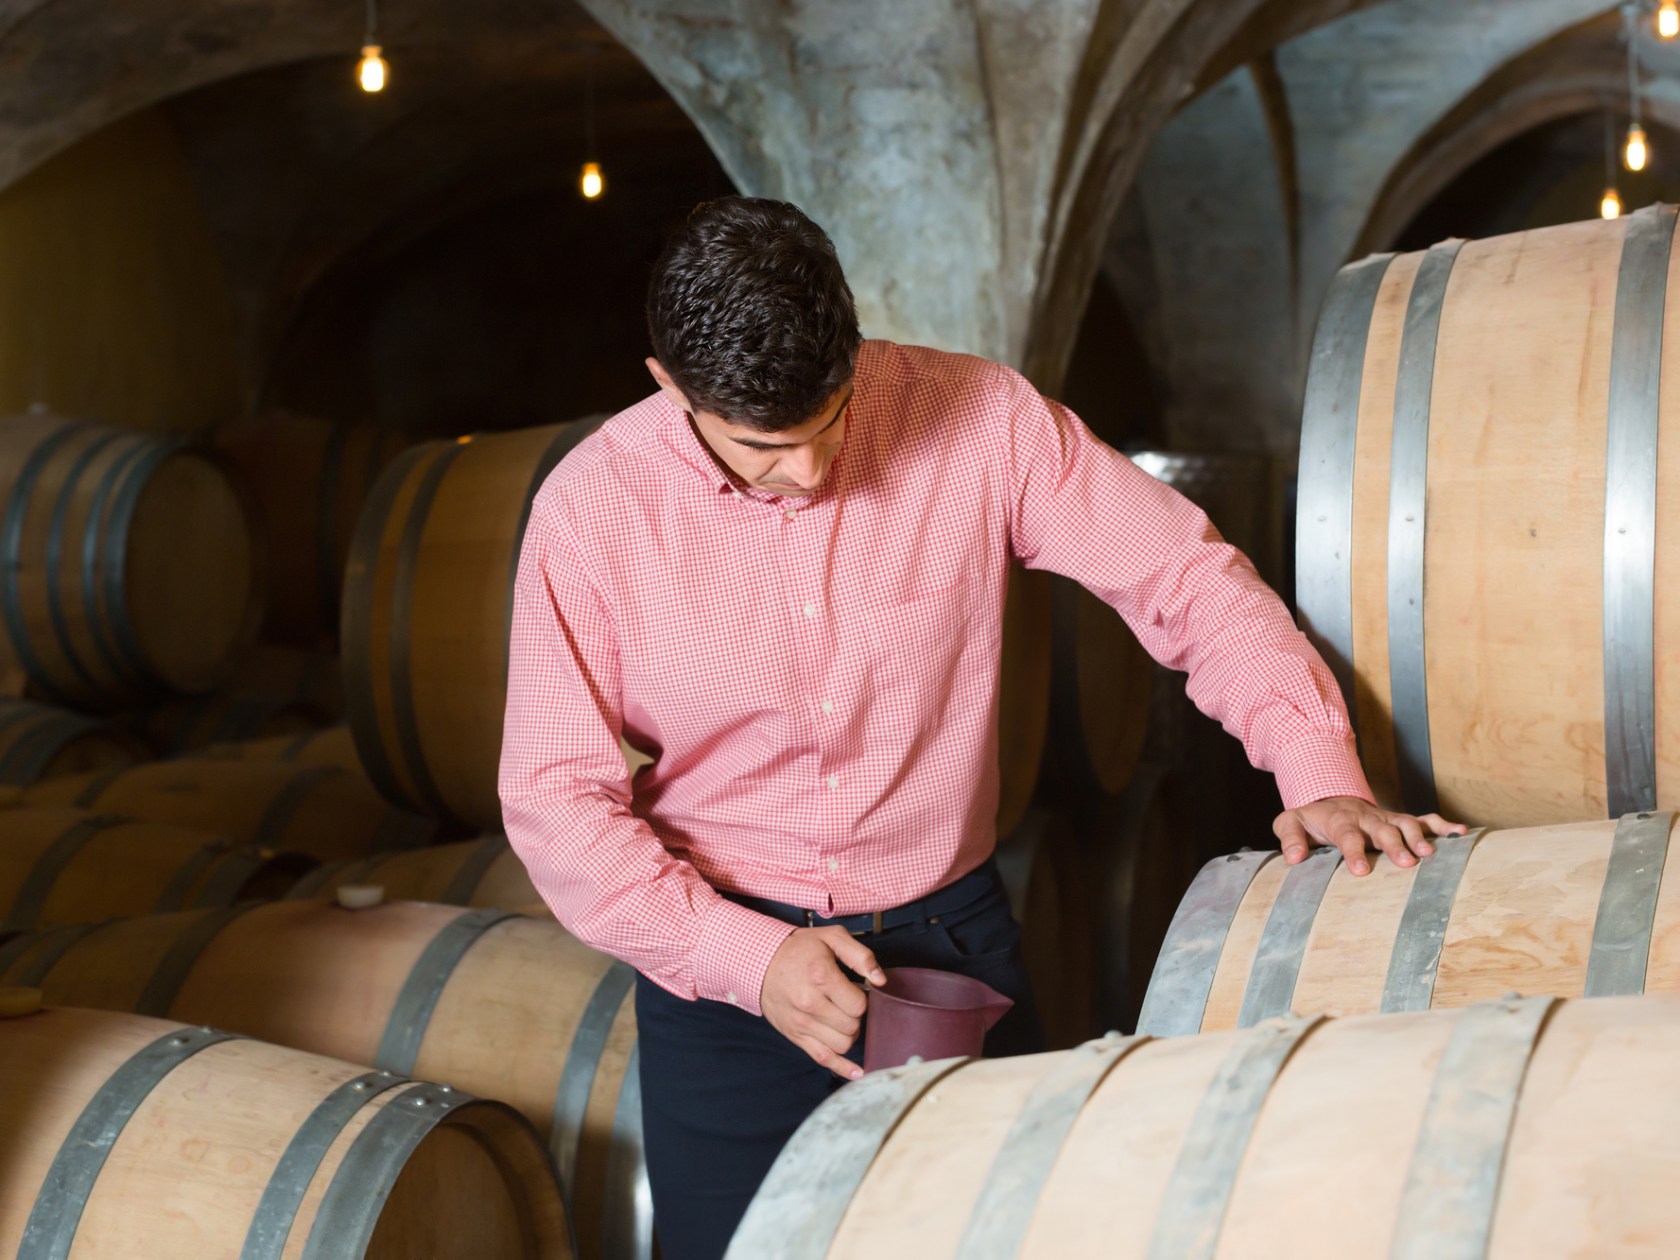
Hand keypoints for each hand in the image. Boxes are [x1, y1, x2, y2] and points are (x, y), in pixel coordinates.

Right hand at [760, 927, 886, 1080]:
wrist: (761, 961)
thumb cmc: (799, 949)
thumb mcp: (831, 937)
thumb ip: (860, 955)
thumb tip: (880, 980)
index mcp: (821, 976)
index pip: (858, 1005)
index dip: (861, 998)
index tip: (852, 990)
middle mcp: (810, 1003)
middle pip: (852, 1026)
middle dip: (855, 1016)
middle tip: (846, 1003)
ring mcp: (801, 1022)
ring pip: (842, 1044)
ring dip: (849, 1034)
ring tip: (842, 1020)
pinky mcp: (795, 1035)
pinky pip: (823, 1058)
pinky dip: (842, 1068)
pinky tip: (856, 1072)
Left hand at [1272, 796, 1466, 875]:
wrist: (1329, 796)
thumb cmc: (1311, 818)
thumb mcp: (1290, 822)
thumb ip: (1289, 838)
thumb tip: (1293, 859)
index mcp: (1340, 820)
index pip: (1347, 836)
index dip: (1354, 852)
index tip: (1361, 871)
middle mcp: (1367, 818)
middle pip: (1383, 830)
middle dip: (1395, 846)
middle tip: (1407, 863)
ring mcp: (1386, 818)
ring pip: (1406, 823)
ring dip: (1419, 837)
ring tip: (1431, 854)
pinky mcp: (1400, 820)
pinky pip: (1424, 819)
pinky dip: (1442, 824)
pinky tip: (1460, 833)